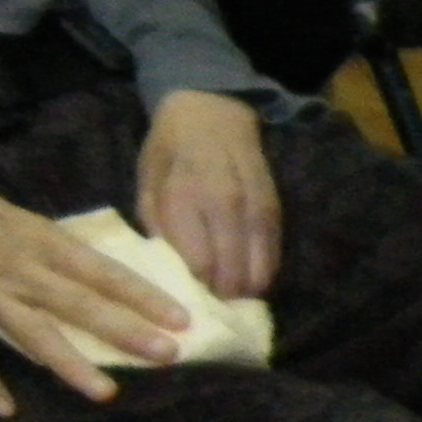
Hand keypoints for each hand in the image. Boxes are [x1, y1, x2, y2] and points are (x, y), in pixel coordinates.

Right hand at [0, 161, 185, 413]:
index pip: (102, 270)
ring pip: (33, 333)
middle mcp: (17, 268)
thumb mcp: (15, 215)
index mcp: (39, 240)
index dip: (142, 294)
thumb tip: (99, 276)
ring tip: (105, 393)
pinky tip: (7, 410)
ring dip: (70, 364)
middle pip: (79, 304)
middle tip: (168, 354)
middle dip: (125, 330)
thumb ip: (51, 248)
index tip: (181, 318)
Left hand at [136, 91, 278, 302]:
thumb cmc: (169, 149)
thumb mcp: (146, 181)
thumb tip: (168, 267)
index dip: (194, 290)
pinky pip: (273, 253)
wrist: (213, 110)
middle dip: (222, 299)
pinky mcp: (275, 208)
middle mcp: (225, 204)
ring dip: (245, 292)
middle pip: (232, 272)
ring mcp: (255, 207)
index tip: (185, 303)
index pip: (198, 263)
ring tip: (230, 304)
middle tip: (209, 311)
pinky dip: (263, 273)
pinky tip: (250, 283)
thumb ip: (156, 223)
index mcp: (184, 197)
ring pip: (259, 267)